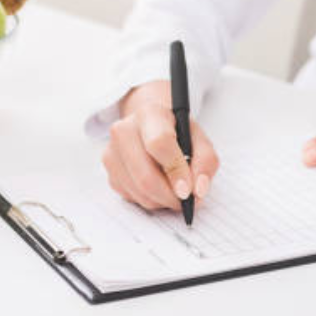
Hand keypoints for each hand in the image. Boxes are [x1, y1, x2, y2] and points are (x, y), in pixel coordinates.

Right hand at [101, 81, 219, 210]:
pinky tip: (159, 186)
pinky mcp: (109, 171)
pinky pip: (132, 197)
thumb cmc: (178, 134)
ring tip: (174, 191)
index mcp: (150, 114)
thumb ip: (206, 163)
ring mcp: (112, 151)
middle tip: (186, 201)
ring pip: (139, 192)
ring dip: (162, 200)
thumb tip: (198, 190)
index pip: (159, 143)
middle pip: (145, 176)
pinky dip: (150, 200)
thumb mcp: (200, 141)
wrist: (152, 126)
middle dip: (170, 196)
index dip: (175, 171)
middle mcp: (124, 130)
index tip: (188, 190)